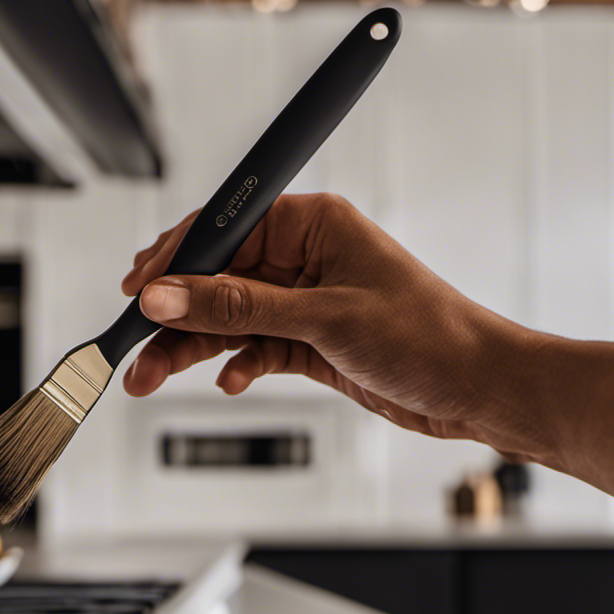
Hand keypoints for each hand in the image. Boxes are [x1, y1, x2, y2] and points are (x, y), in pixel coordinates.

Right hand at [120, 193, 554, 463]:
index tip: (137, 288)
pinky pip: (255, 347)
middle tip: (134, 348)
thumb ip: (237, 309)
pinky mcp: (311, 341)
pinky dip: (238, 364)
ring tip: (153, 377)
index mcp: (313, 224)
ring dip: (192, 348)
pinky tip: (230, 380)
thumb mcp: (324, 318)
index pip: (224, 228)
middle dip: (174, 315)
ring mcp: (306, 301)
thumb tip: (166, 297)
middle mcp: (305, 258)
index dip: (175, 258)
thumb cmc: (429, 335)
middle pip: (217, 279)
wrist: (479, 389)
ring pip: (229, 319)